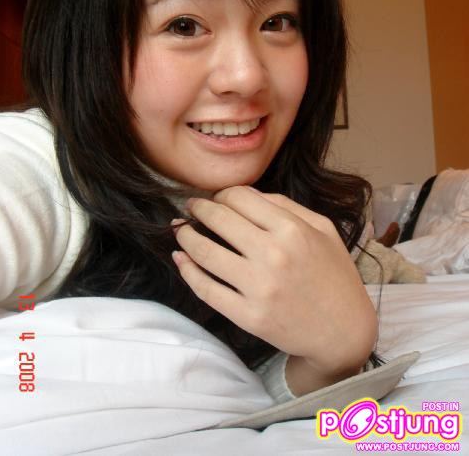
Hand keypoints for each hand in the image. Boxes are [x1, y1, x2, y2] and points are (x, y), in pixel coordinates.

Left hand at [171, 186, 377, 373]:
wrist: (343, 330)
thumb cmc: (335, 274)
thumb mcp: (322, 228)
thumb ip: (285, 205)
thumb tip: (244, 194)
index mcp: (292, 229)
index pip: (240, 197)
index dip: (222, 194)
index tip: (217, 199)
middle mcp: (273, 255)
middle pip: (219, 219)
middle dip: (199, 209)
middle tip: (190, 208)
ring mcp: (258, 288)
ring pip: (205, 252)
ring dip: (185, 236)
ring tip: (179, 230)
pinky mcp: (248, 316)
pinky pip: (206, 289)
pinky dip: (187, 271)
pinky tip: (181, 259)